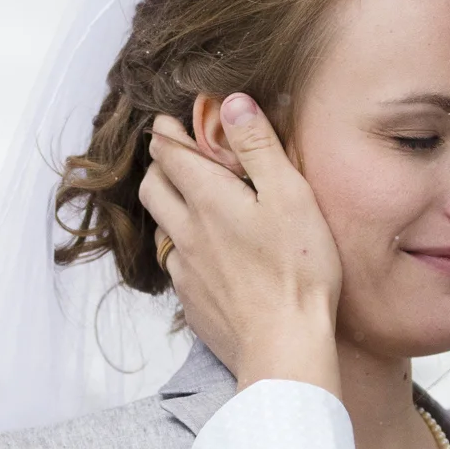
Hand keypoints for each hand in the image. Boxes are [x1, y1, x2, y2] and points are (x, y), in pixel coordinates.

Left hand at [136, 94, 341, 392]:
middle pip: (152, 186)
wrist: (284, 346)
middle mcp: (186, 230)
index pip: (170, 153)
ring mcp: (184, 269)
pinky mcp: (190, 301)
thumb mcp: (290, 195)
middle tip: (179, 157)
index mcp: (208, 198)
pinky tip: (205, 254)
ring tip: (191, 203)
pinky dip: (182, 248)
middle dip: (160, 165)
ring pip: (159, 226)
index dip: (169, 133)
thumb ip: (258, 146)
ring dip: (168, 206)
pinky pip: (174, 264)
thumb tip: (231, 102)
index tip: (173, 122)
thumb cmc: (297, 269)